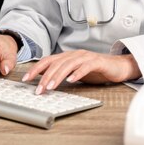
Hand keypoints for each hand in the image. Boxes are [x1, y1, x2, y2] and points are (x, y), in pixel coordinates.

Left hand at [22, 50, 140, 94]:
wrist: (117, 67)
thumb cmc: (96, 70)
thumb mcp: (75, 72)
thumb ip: (61, 73)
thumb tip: (44, 80)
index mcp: (68, 56)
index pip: (48, 61)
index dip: (36, 69)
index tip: (26, 79)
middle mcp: (75, 54)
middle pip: (56, 63)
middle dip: (45, 76)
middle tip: (38, 89)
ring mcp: (86, 57)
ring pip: (68, 65)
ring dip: (58, 76)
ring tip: (50, 87)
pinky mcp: (97, 62)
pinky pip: (85, 67)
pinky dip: (77, 73)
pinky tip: (72, 80)